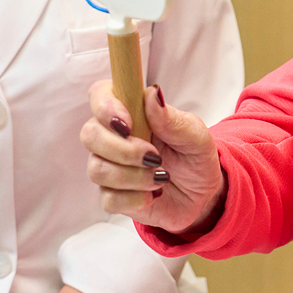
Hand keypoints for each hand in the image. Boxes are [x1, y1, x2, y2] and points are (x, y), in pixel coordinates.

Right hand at [80, 81, 223, 232]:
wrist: (203, 194)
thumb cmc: (195, 156)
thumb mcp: (194, 135)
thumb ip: (171, 118)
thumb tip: (152, 93)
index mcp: (132, 112)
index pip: (99, 95)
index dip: (105, 106)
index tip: (128, 123)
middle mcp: (114, 137)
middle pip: (90, 134)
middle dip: (122, 149)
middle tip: (154, 156)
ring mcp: (110, 166)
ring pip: (97, 169)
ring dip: (133, 176)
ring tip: (161, 177)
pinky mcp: (113, 196)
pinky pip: (109, 198)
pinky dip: (136, 199)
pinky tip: (153, 194)